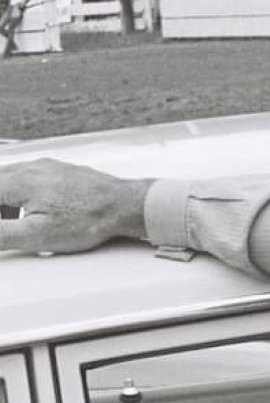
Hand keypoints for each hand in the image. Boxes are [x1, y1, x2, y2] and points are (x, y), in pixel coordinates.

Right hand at [0, 159, 150, 254]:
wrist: (124, 205)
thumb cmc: (87, 220)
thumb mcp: (36, 235)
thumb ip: (1, 234)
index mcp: (19, 181)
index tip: (3, 229)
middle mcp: (31, 168)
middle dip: (0, 208)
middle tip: (7, 229)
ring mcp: (48, 167)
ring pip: (12, 179)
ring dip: (6, 201)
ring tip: (13, 225)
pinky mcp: (62, 171)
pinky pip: (31, 178)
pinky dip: (23, 196)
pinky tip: (35, 214)